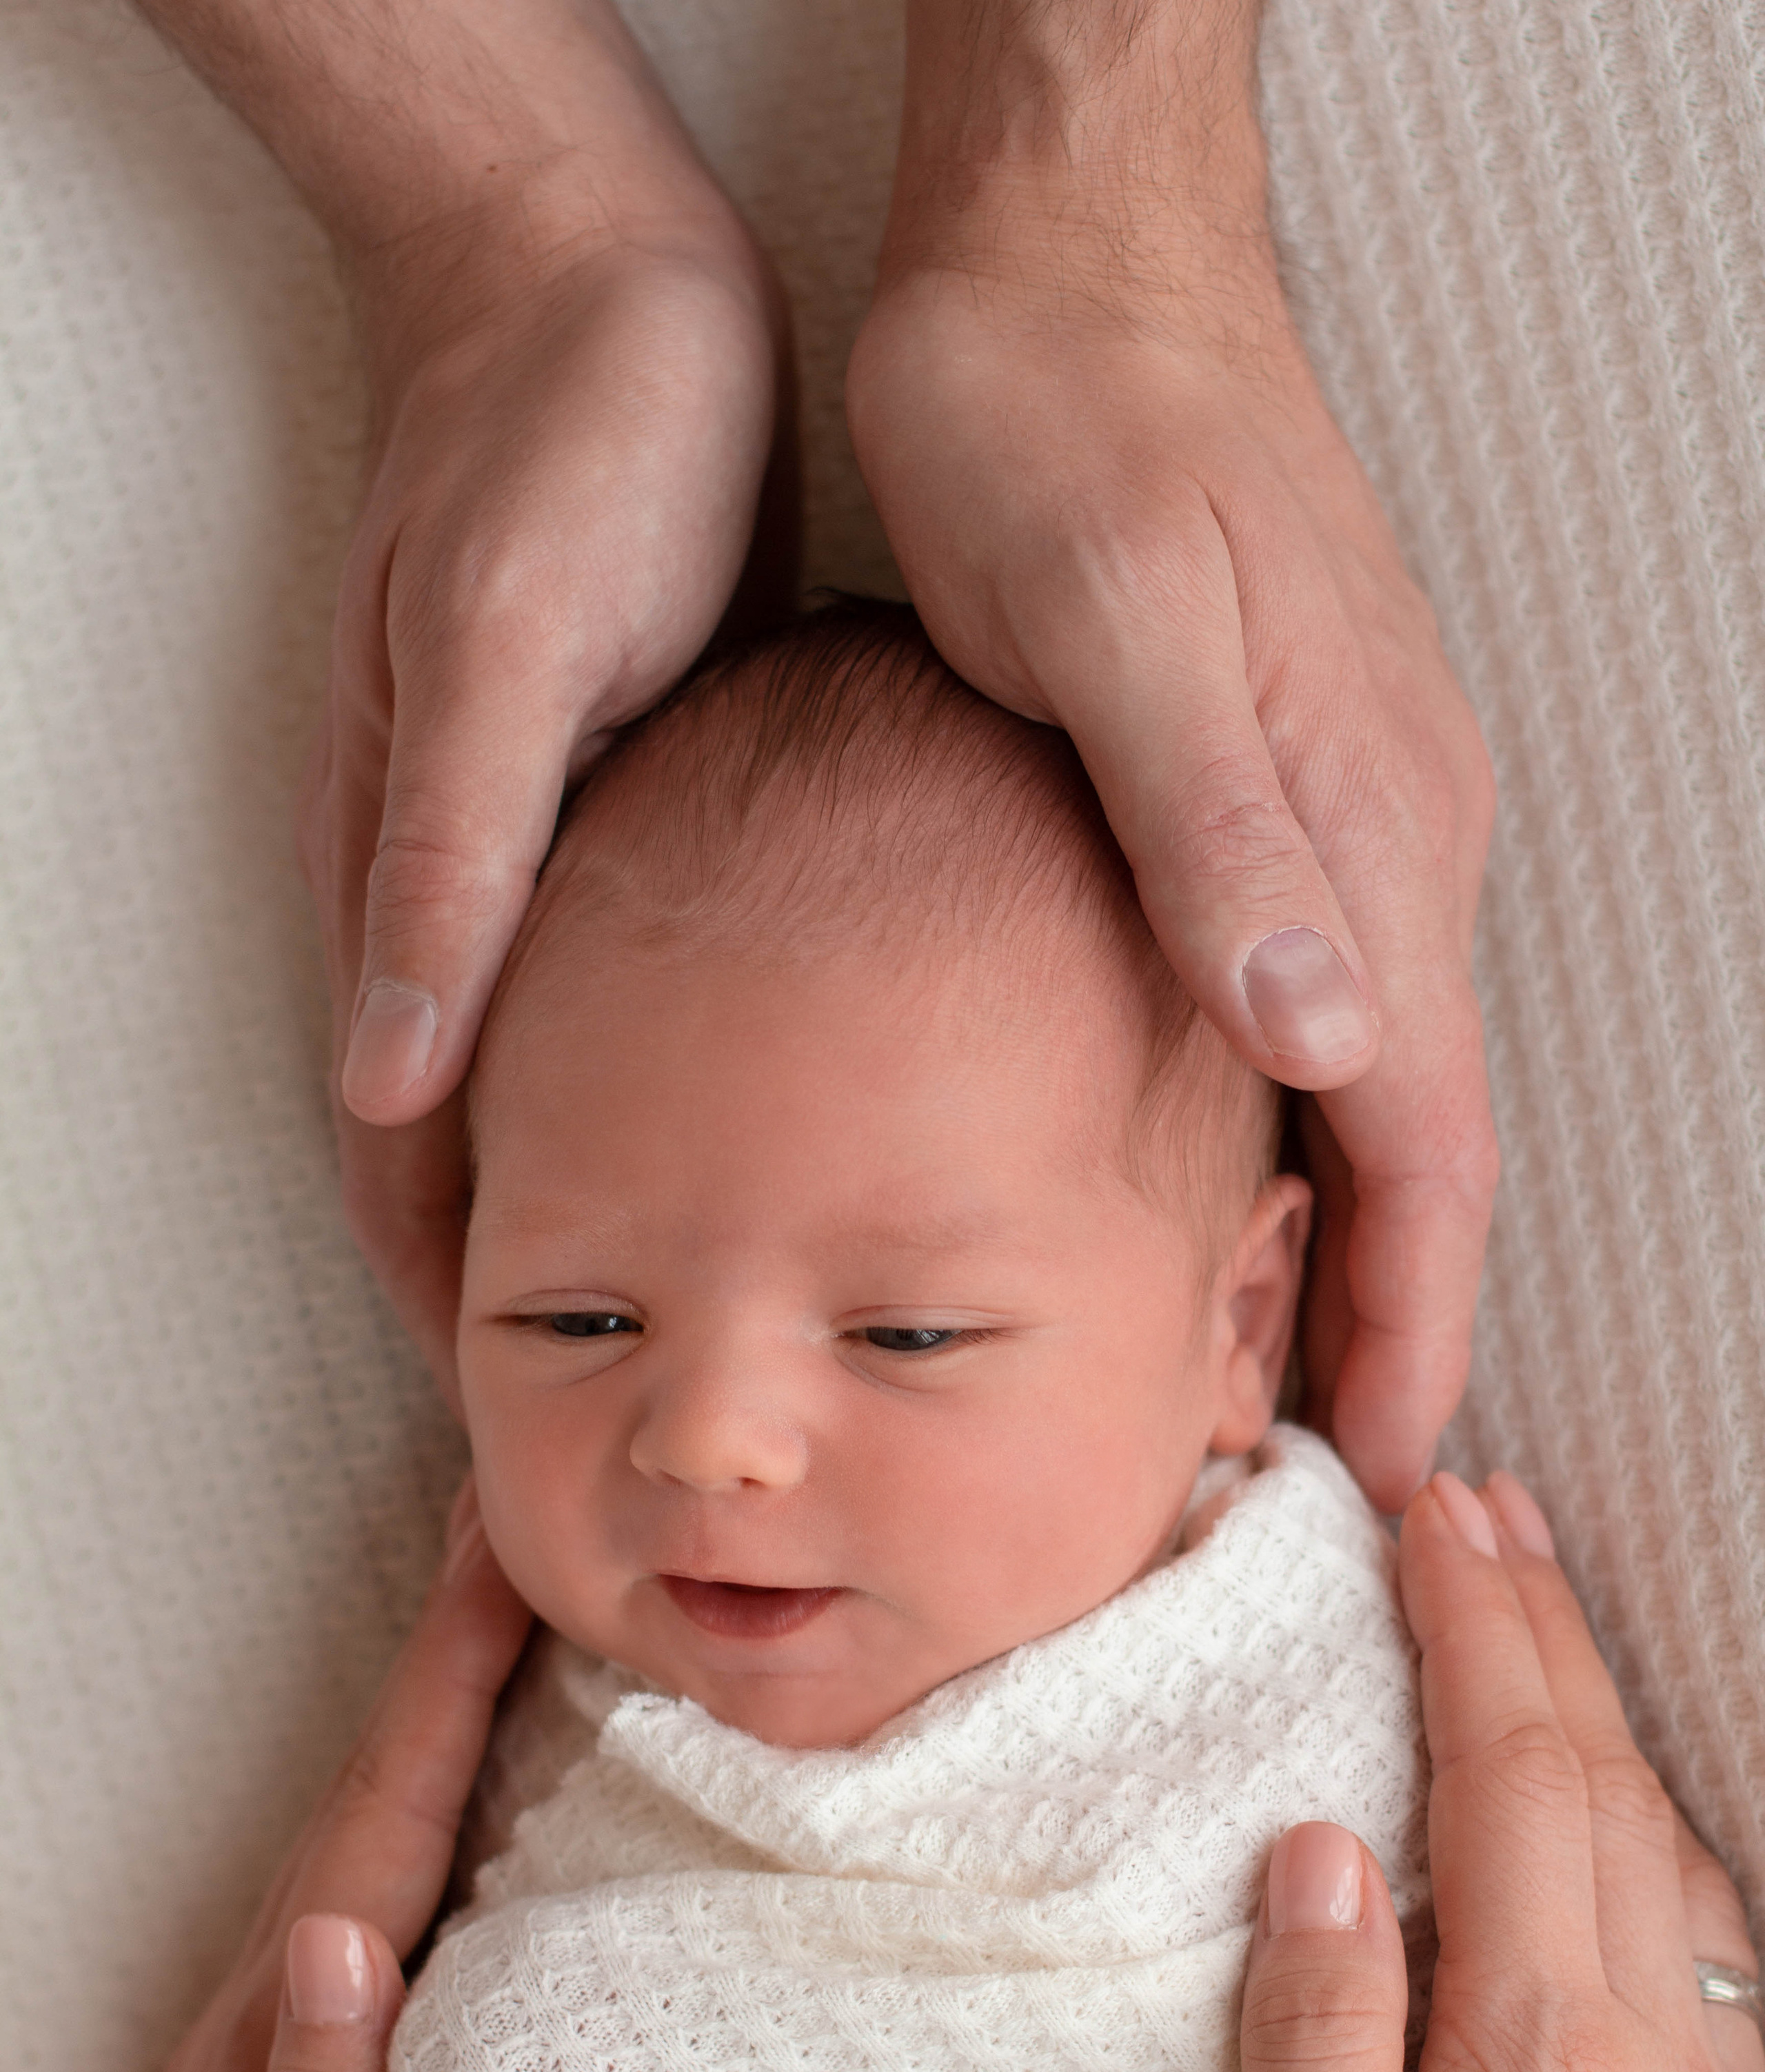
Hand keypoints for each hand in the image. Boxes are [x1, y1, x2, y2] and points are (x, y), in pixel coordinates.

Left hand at [83, 1486, 530, 2071]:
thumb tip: (329, 1933)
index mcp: (280, 2053)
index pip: (377, 1824)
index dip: (443, 1680)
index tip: (502, 1552)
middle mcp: (276, 2022)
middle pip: (378, 1794)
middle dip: (451, 1655)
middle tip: (523, 1529)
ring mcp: (300, 2049)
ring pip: (391, 1835)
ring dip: (454, 1716)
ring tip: (531, 1614)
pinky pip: (405, 1898)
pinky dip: (454, 1809)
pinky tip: (510, 1783)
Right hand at [308, 216, 786, 1395]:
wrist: (615, 291)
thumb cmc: (564, 448)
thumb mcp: (505, 647)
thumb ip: (451, 863)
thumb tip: (390, 1084)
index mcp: (407, 886)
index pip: (405, 1162)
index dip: (460, 1308)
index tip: (533, 1449)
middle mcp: (466, 905)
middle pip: (479, 1165)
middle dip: (545, 1304)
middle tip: (637, 1442)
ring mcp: (544, 873)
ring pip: (565, 1106)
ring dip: (616, 1226)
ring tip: (709, 1346)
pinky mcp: (624, 828)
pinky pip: (631, 1018)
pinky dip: (672, 1115)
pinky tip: (763, 1170)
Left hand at [849, 4, 1495, 1508]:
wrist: (1070, 248)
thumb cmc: (1060, 417)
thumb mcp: (1110, 621)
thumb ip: (1219, 830)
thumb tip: (1325, 1035)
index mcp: (1359, 825)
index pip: (1419, 1130)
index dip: (1407, 1309)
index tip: (1377, 1462)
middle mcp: (1381, 831)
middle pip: (1413, 1125)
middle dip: (1380, 1302)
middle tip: (1309, 1461)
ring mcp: (1342, 800)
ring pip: (1366, 1069)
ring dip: (1334, 1224)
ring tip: (1264, 1359)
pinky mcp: (1280, 769)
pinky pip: (1318, 989)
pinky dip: (1289, 1115)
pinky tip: (1220, 1161)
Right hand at [1230, 1473, 1764, 2071]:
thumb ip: (1316, 2041)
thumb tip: (1320, 1850)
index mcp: (1545, 2067)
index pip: (1512, 1784)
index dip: (1472, 1632)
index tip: (1430, 1513)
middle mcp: (1662, 2066)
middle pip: (1599, 1787)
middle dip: (1535, 1627)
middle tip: (1480, 1498)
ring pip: (1663, 1850)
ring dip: (1595, 1708)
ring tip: (1534, 1600)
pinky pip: (1704, 1939)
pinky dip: (1649, 1823)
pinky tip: (1621, 1801)